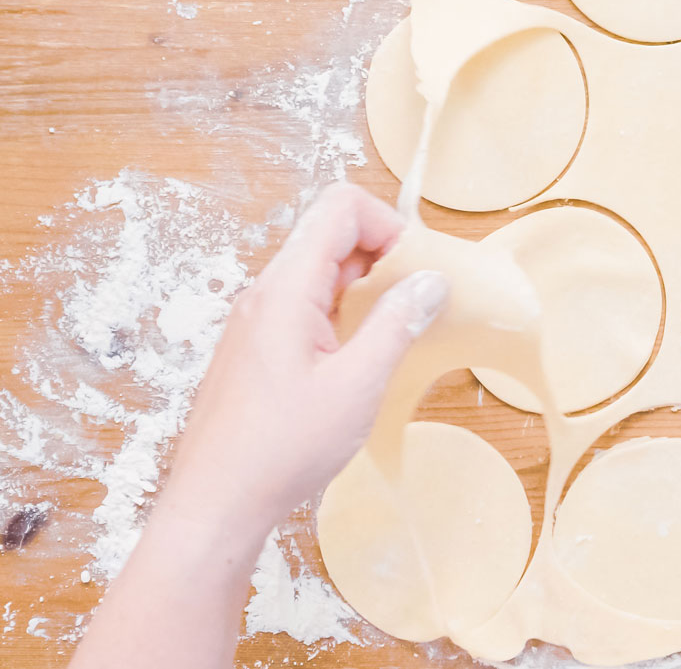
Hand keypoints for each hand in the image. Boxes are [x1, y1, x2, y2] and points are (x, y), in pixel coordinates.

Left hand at [162, 182, 447, 536]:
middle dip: (384, 256)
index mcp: (286, 289)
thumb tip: (431, 280)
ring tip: (395, 331)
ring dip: (365, 287)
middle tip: (417, 301)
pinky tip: (361, 356)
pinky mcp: (258, 347)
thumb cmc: (281, 449)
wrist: (216, 504)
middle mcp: (266, 293)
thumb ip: (397, 324)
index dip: (388, 224)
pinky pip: (307, 305)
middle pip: (331, 236)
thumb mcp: (357, 386)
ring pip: (320, 272)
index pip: (339, 209)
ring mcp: (258, 320)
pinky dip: (343, 313)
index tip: (418, 268)